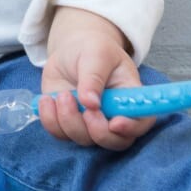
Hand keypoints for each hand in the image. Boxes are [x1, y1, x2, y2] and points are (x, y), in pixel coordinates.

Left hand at [39, 29, 156, 150]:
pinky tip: (48, 99)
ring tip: (63, 94)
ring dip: (69, 120)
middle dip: (98, 131)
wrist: (70, 50)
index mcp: (129, 96)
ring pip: (84, 140)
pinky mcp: (68, 123)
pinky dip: (50, 120)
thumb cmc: (92, 48)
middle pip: (114, 141)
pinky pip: (60, 134)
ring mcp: (90, 122)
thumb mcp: (96, 53)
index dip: (132, 128)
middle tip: (85, 108)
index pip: (141, 121)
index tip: (115, 123)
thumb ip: (94, 77)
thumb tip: (91, 103)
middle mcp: (113, 115)